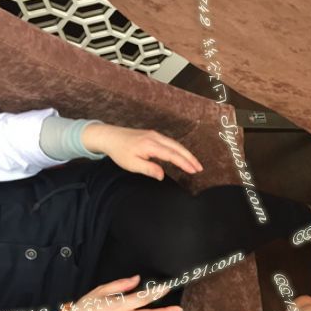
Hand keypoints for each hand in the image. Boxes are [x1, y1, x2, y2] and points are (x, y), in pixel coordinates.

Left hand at [82, 123, 203, 179]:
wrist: (110, 136)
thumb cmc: (120, 152)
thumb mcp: (132, 164)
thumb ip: (148, 169)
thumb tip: (162, 175)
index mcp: (150, 145)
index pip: (172, 155)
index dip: (184, 163)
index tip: (194, 170)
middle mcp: (155, 138)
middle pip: (178, 147)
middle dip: (190, 158)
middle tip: (200, 168)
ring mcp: (155, 135)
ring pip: (175, 144)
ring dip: (186, 153)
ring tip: (195, 164)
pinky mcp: (153, 135)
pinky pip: (170, 142)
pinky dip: (179, 149)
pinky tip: (182, 156)